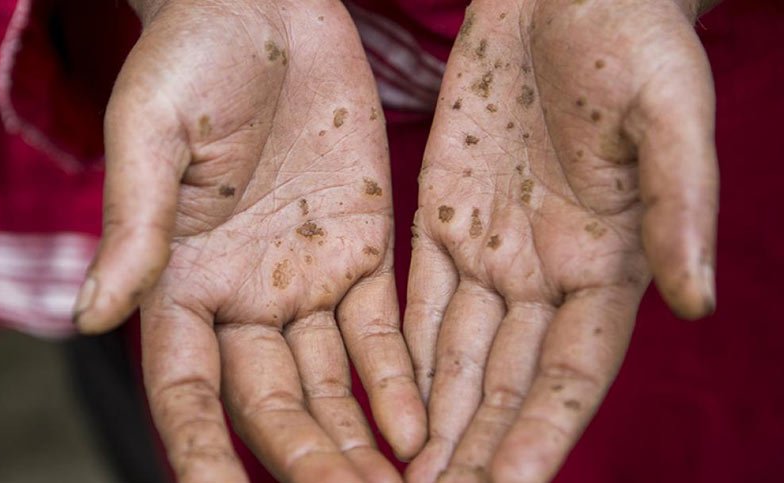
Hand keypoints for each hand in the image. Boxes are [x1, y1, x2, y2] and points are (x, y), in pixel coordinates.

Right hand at [72, 1, 425, 480]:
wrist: (267, 9)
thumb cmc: (193, 57)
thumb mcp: (153, 135)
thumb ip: (136, 228)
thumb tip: (92, 317)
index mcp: (182, 280)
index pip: (187, 390)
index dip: (202, 452)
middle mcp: (246, 296)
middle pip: (272, 402)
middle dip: (303, 462)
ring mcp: (310, 278)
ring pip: (332, 382)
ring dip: (357, 442)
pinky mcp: (366, 250)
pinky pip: (382, 331)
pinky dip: (397, 381)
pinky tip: (417, 427)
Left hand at [404, 0, 717, 480]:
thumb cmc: (632, 39)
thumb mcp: (669, 115)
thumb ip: (679, 206)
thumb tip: (701, 300)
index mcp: (607, 262)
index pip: (571, 373)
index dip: (543, 435)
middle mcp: (545, 273)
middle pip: (506, 383)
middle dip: (476, 448)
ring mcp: (489, 249)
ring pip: (455, 356)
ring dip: (432, 419)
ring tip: (402, 478)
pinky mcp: (440, 217)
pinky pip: (415, 300)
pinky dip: (399, 356)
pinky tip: (382, 402)